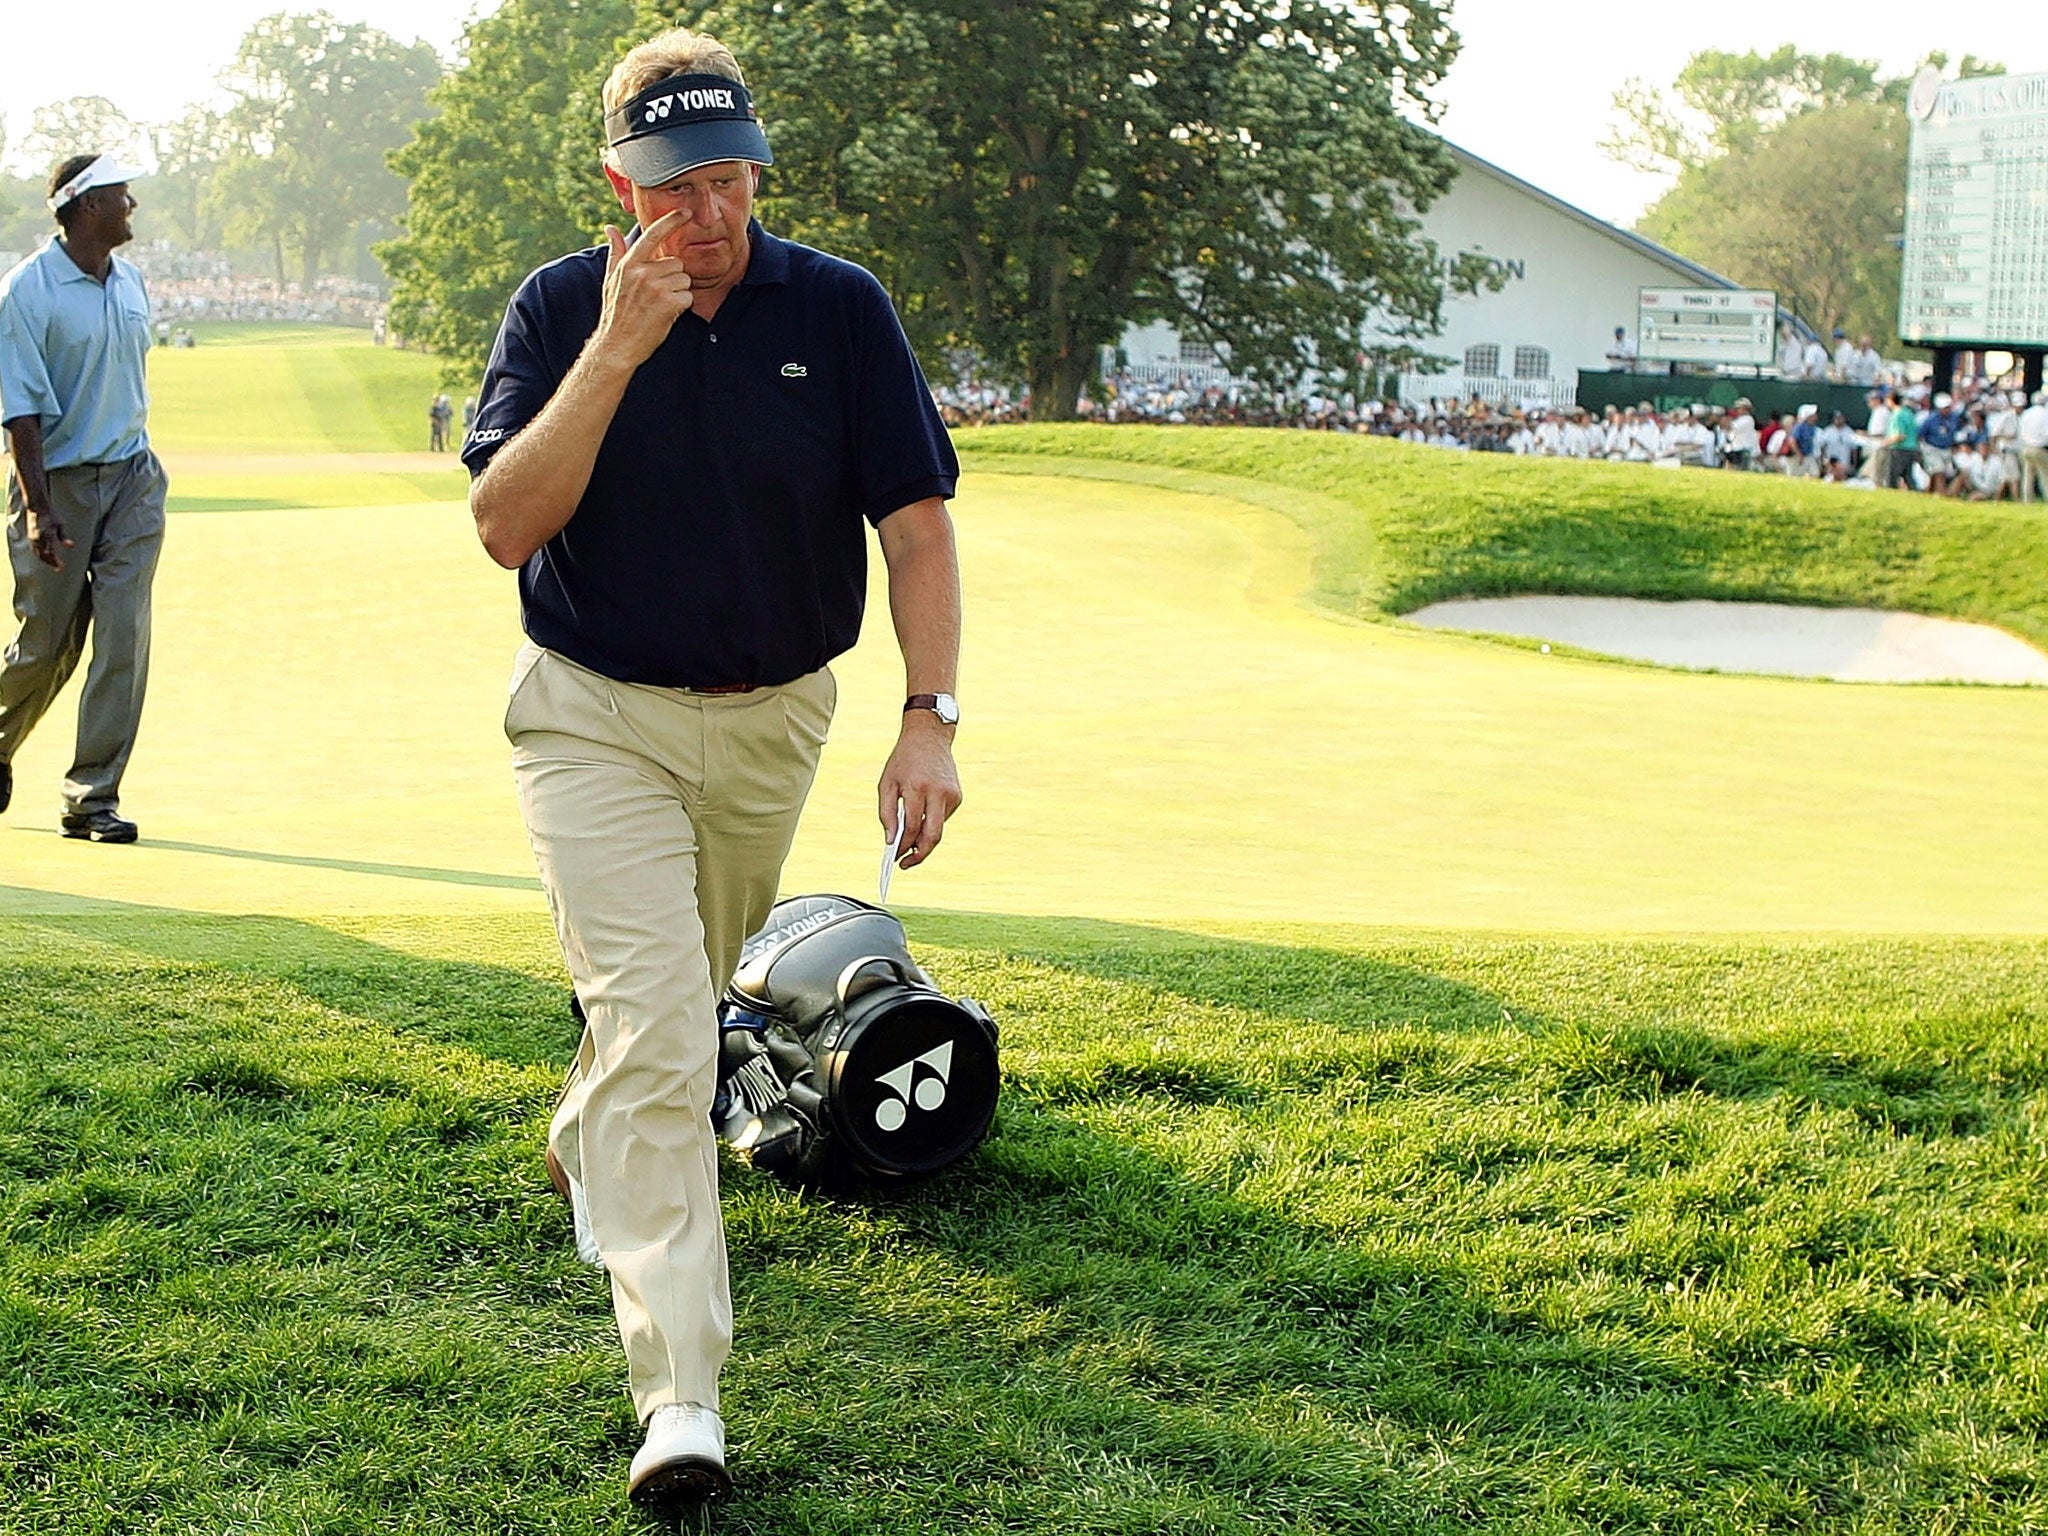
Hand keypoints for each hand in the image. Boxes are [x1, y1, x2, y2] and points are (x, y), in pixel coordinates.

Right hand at [25, 506, 70, 569]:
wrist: (37, 506)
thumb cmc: (51, 515)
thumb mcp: (60, 525)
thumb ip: (64, 537)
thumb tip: (71, 546)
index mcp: (46, 536)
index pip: (51, 553)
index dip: (55, 562)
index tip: (61, 568)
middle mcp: (38, 538)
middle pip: (43, 556)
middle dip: (51, 563)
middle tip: (58, 568)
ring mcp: (32, 538)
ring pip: (38, 553)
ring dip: (45, 560)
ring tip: (53, 564)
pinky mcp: (30, 536)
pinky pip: (34, 549)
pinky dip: (40, 555)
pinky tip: (44, 557)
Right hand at [594, 211, 694, 366]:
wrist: (617, 345)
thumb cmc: (616, 314)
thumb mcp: (611, 280)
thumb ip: (616, 253)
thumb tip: (610, 228)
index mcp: (629, 264)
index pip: (652, 235)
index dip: (671, 221)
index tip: (684, 212)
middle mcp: (642, 271)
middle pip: (676, 263)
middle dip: (673, 278)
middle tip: (656, 298)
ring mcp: (655, 286)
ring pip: (684, 280)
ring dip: (678, 293)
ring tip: (659, 307)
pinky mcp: (668, 302)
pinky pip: (688, 297)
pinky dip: (682, 307)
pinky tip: (666, 316)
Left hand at [878, 717, 961, 870]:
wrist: (929, 736)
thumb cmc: (904, 760)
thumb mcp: (887, 783)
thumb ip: (887, 813)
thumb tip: (891, 840)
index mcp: (917, 788)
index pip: (912, 827)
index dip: (903, 846)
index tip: (895, 858)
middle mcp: (938, 793)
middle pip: (932, 836)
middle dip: (919, 854)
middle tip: (906, 864)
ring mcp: (951, 795)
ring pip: (938, 829)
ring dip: (923, 838)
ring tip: (908, 841)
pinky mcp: (958, 797)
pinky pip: (942, 818)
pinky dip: (931, 822)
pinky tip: (922, 814)